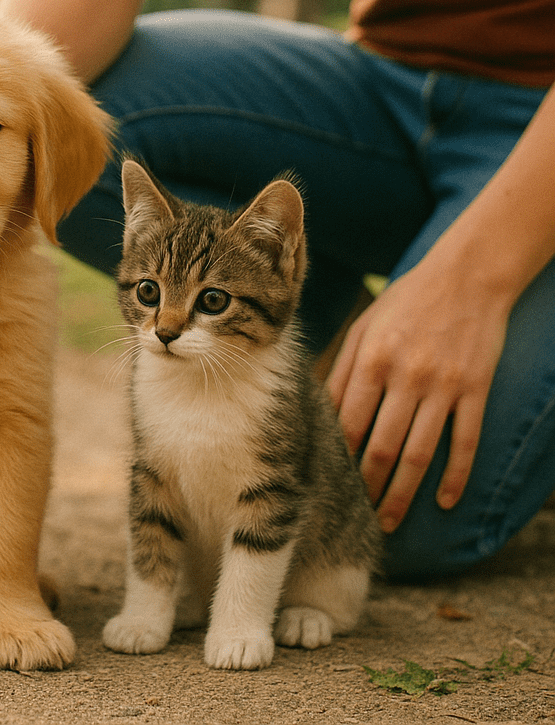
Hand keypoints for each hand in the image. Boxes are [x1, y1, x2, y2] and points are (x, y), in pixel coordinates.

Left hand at [327, 255, 508, 533]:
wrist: (465, 277)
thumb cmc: (405, 303)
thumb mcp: (363, 327)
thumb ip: (343, 369)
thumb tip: (321, 412)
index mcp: (372, 360)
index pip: (350, 423)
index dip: (340, 459)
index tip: (330, 485)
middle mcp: (405, 376)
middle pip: (382, 446)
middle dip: (369, 487)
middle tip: (358, 516)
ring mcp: (443, 385)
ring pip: (420, 453)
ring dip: (404, 493)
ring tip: (391, 520)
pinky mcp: (475, 389)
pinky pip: (466, 441)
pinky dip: (456, 475)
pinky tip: (445, 502)